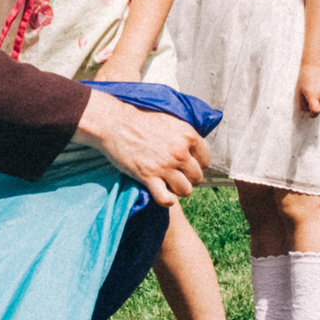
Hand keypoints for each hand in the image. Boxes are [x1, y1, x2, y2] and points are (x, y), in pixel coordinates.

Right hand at [75, 89, 207, 205]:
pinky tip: (162, 193)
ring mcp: (164, 165)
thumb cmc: (140, 119)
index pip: (206, 160)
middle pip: (197, 177)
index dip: (197, 163)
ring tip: (169, 184)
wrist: (114, 122)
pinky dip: (167, 200)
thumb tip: (194, 146)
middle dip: (188, 177)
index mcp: (187, 134)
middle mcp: (179, 151)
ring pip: (186, 190)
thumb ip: (184, 133)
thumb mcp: (170, 119)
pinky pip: (166, 199)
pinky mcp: (148, 177)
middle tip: (176, 174)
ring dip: (178, 189)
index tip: (186, 163)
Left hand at [295, 63, 319, 116]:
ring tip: (315, 95)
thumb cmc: (304, 79)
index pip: (316, 111)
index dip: (312, 115)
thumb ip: (302, 104)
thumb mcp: (299, 92)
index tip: (309, 112)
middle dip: (314, 109)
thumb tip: (308, 112)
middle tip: (309, 99)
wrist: (315, 66)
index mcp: (313, 95)